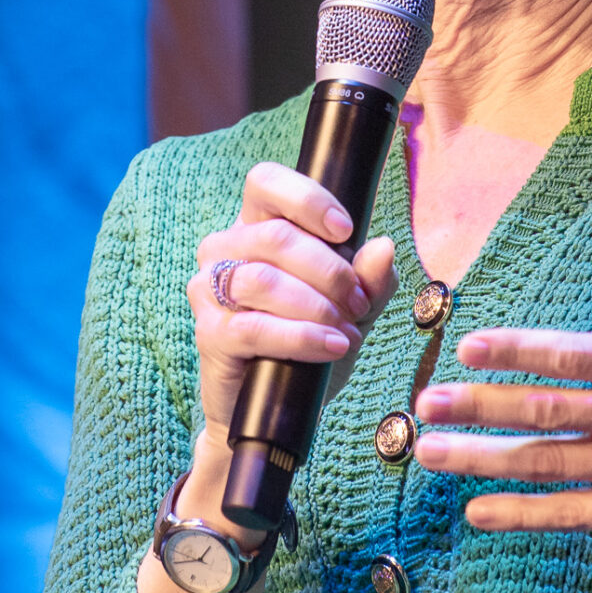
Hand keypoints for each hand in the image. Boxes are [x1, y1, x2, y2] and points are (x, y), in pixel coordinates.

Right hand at [187, 162, 401, 442]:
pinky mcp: (209, 333)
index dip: (307, 199)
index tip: (346, 230)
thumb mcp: (352, 307)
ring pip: (263, 280)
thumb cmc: (311, 344)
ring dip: (317, 306)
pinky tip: (331, 347)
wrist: (278, 410)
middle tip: (359, 303)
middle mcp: (223, 249)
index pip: (265, 182)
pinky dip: (302, 337)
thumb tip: (383, 247)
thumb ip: (371, 278)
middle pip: (275, 237)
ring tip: (347, 330)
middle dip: (330, 271)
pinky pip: (255, 327)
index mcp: (254, 226)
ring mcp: (208, 290)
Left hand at [411, 209, 591, 581]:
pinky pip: (573, 514)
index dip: (513, 347)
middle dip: (476, 404)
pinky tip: (479, 513)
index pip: (571, 350)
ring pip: (547, 460)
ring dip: (481, 458)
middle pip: (543, 405)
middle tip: (424, 403)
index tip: (465, 345)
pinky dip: (523, 514)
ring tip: (429, 453)